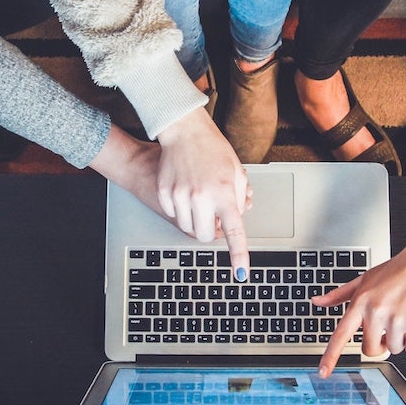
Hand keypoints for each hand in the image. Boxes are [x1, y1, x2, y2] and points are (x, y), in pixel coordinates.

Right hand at [156, 109, 250, 280]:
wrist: (184, 131)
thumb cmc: (213, 149)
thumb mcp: (236, 172)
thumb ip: (239, 199)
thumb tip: (235, 219)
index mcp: (225, 193)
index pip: (234, 232)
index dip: (238, 255)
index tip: (241, 273)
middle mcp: (202, 197)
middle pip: (205, 236)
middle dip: (210, 231)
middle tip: (213, 215)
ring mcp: (180, 195)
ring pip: (187, 227)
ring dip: (195, 220)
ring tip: (199, 198)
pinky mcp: (164, 193)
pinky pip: (173, 215)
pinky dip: (180, 209)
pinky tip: (184, 190)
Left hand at [312, 227, 405, 377]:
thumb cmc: (396, 270)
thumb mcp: (364, 279)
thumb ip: (339, 294)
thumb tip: (317, 302)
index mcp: (361, 302)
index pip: (341, 334)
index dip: (331, 356)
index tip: (323, 372)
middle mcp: (376, 312)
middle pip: (370, 350)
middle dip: (379, 343)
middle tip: (387, 326)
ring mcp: (396, 320)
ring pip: (393, 349)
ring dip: (399, 339)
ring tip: (403, 314)